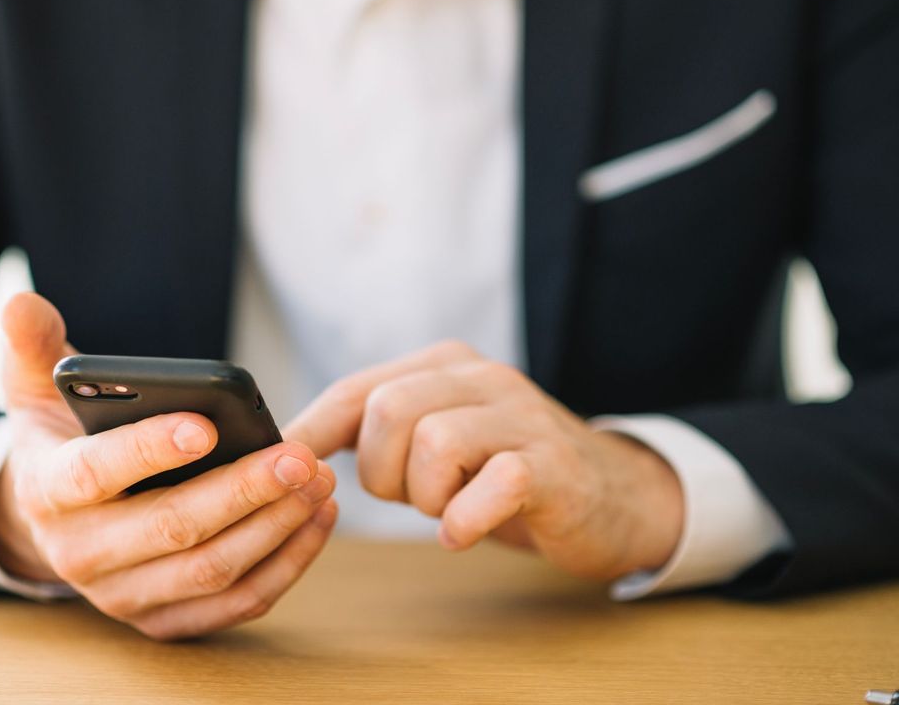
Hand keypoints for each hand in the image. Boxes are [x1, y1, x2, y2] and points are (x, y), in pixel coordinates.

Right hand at [0, 293, 337, 639]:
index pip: (95, 473)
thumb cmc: (63, 440)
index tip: (207, 423)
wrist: (61, 518)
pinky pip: (233, 604)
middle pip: (171, 529)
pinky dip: (284, 565)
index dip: (149, 450)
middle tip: (300, 456)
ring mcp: (123, 595)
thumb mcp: (35, 389)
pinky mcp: (162, 621)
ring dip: (276, 527)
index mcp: (47, 491)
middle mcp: (80, 555)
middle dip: (242, 491)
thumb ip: (32, 344)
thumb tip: (19, 300)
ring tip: (320, 480)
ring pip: (210, 570)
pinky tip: (316, 520)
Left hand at [285, 341, 682, 580]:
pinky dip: (465, 519)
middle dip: (381, 472)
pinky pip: (491, 483)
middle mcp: (482, 378)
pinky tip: (466, 531)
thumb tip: (292, 451)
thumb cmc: (505, 473)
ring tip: (451, 507)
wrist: (615, 497)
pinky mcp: (554, 465)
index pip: (356, 390)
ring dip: (426, 496)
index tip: (283, 470)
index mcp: (445, 366)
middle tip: (412, 497)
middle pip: (387, 412)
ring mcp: (522, 417)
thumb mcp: (438, 440)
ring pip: (433, 441)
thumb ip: (378, 433)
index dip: (312, 433)